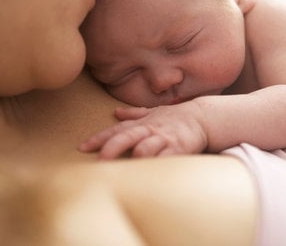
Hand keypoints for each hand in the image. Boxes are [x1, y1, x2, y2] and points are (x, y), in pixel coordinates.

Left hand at [78, 102, 207, 158]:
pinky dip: (159, 164)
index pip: (116, 130)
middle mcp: (150, 130)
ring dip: (136, 155)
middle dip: (113, 147)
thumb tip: (116, 112)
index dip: (99, 138)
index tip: (82, 147)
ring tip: (125, 168)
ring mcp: (164, 139)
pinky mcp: (179, 148)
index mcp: (142, 123)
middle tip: (101, 160)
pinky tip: (151, 173)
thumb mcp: (154, 112)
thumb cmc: (175, 117)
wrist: (202, 117)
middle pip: (127, 137)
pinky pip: (167, 157)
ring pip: (147, 147)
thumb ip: (134, 115)